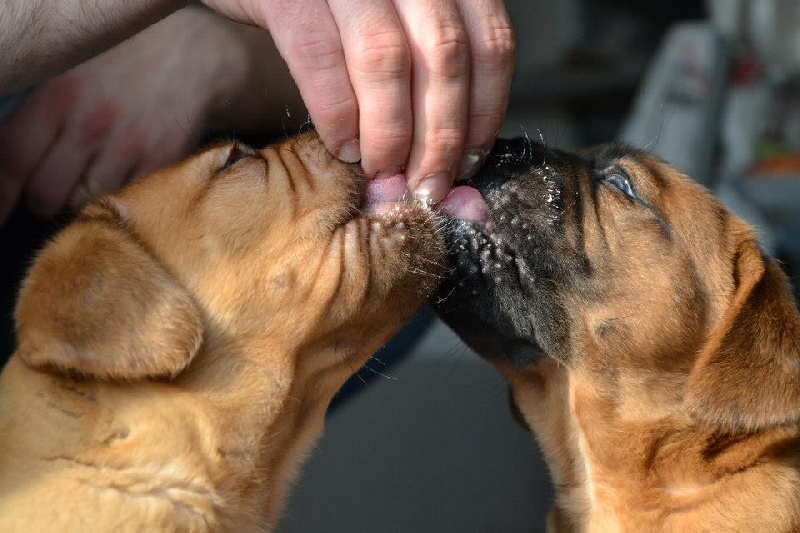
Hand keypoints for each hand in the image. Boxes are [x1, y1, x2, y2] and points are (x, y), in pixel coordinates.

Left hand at [0, 8, 256, 221]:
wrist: (191, 54)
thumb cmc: (121, 65)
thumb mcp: (67, 76)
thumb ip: (38, 119)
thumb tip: (11, 165)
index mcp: (57, 98)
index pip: (12, 161)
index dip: (0, 195)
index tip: (2, 210)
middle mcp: (90, 124)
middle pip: (46, 194)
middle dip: (44, 200)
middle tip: (53, 191)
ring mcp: (129, 146)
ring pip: (86, 204)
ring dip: (83, 200)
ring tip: (92, 181)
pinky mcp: (163, 162)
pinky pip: (127, 199)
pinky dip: (120, 197)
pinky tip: (123, 176)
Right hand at [203, 0, 515, 203]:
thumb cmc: (337, 15)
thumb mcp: (397, 32)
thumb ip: (430, 80)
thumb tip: (460, 171)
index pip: (488, 43)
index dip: (484, 112)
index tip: (468, 162)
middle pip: (444, 55)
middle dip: (439, 136)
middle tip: (426, 186)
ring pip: (386, 58)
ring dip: (389, 132)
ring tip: (384, 172)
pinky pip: (319, 56)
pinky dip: (335, 113)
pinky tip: (342, 147)